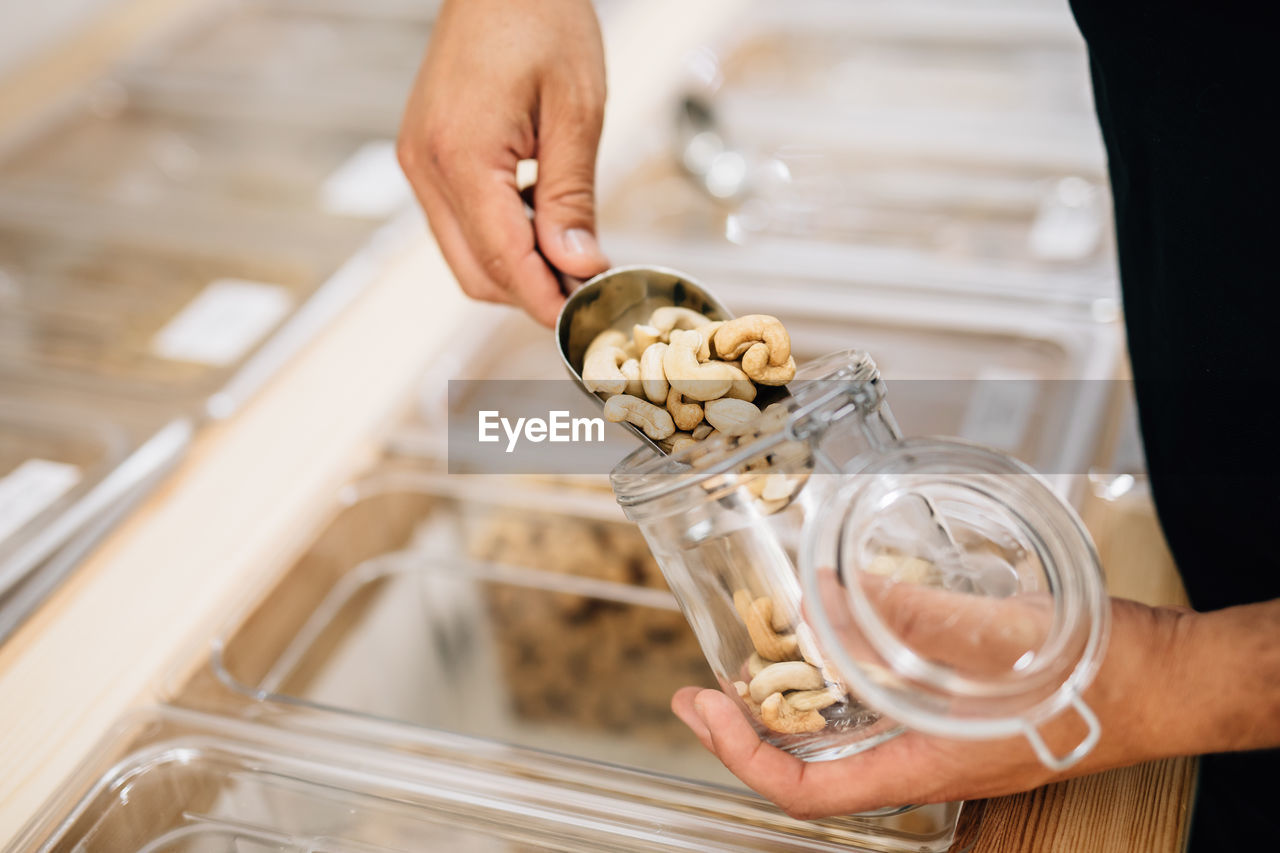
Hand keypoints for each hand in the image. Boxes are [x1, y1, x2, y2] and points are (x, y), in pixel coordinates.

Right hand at [398, 0, 610, 325]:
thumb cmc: (541, 20)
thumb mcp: (576, 110)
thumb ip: (572, 196)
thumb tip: (577, 266)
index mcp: (460, 156)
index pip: (504, 260)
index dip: (546, 300)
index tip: (584, 320)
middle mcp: (426, 167)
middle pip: (476, 273)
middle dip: (532, 293)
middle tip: (588, 289)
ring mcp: (419, 164)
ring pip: (464, 256)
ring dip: (517, 268)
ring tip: (572, 251)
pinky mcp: (425, 158)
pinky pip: (458, 225)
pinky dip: (500, 239)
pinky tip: (541, 220)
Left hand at [673, 584, 1201, 818]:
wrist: (1169, 677)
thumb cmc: (1100, 676)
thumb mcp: (996, 641)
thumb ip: (906, 621)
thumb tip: (820, 602)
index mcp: (925, 767)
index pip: (807, 794)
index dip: (742, 758)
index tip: (702, 710)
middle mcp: (924, 763)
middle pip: (813, 769)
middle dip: (750, 730)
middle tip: (707, 684)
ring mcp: (941, 742)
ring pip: (845, 739)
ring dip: (793, 704)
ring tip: (754, 659)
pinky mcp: (958, 714)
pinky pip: (882, 710)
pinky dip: (844, 679)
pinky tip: (835, 637)